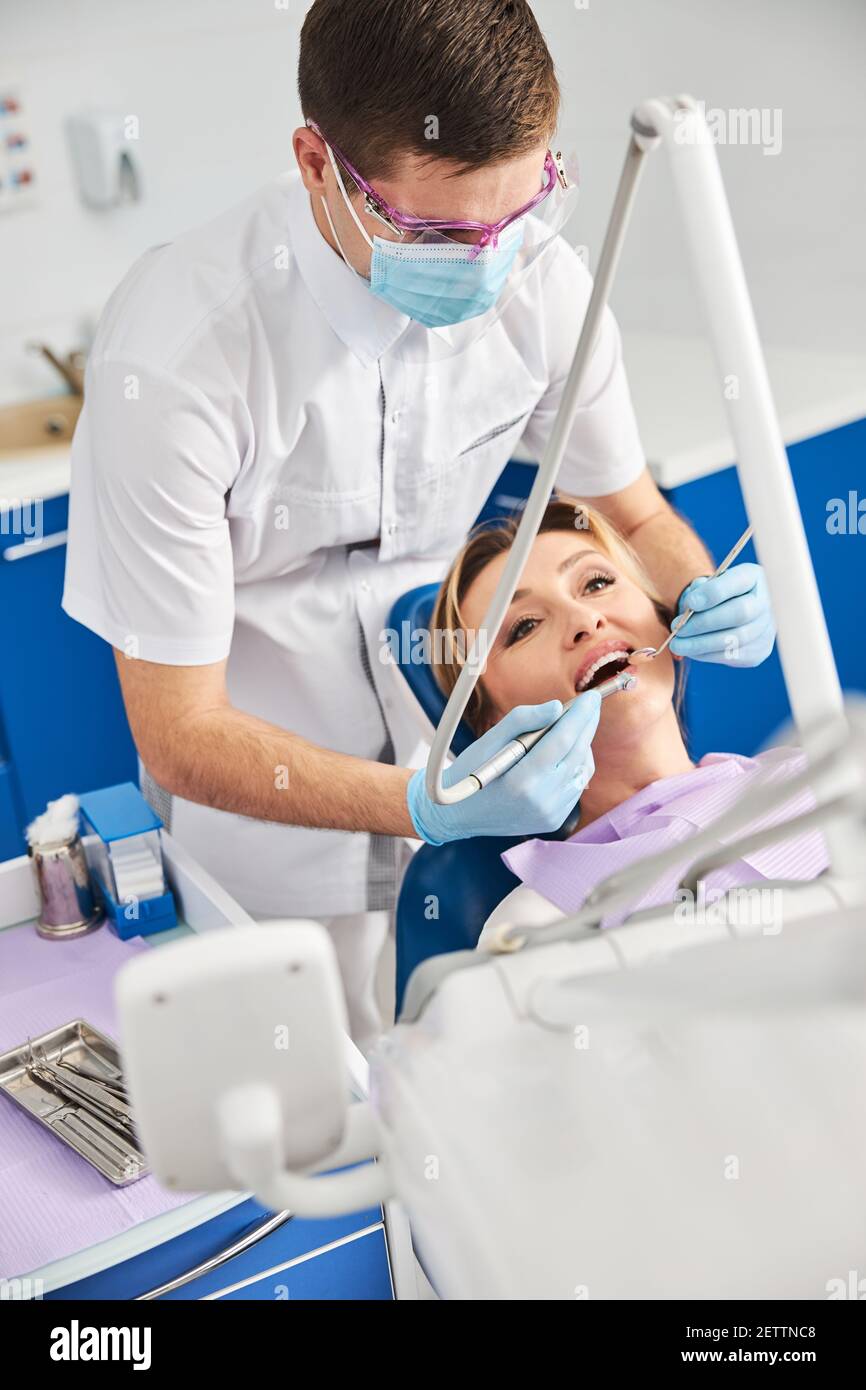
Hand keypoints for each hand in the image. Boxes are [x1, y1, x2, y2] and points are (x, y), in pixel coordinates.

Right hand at [407, 692, 601, 844]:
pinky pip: (576, 785)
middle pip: (577, 753)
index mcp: (521, 781)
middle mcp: (541, 801)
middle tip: (590, 703)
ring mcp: (550, 813)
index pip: (562, 741)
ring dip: (582, 744)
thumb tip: (556, 707)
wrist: (458, 814)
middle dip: (587, 724)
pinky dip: (575, 764)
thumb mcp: (488, 740)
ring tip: (574, 726)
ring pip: (582, 769)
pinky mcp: (554, 820)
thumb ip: (522, 720)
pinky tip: (565, 751)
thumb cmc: (470, 772)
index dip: (579, 716)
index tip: (590, 696)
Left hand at [668, 563, 775, 666]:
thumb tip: (692, 604)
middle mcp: (768, 601)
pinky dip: (707, 654)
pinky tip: (692, 650)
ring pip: (735, 639)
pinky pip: (732, 656)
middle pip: (740, 613)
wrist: (733, 613)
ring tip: (678, 644)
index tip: (691, 602)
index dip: (714, 593)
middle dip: (704, 622)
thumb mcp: (708, 585)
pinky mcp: (760, 650)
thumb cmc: (716, 596)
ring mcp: (767, 628)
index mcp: (754, 577)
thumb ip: (700, 589)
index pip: (738, 581)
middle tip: (678, 628)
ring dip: (701, 643)